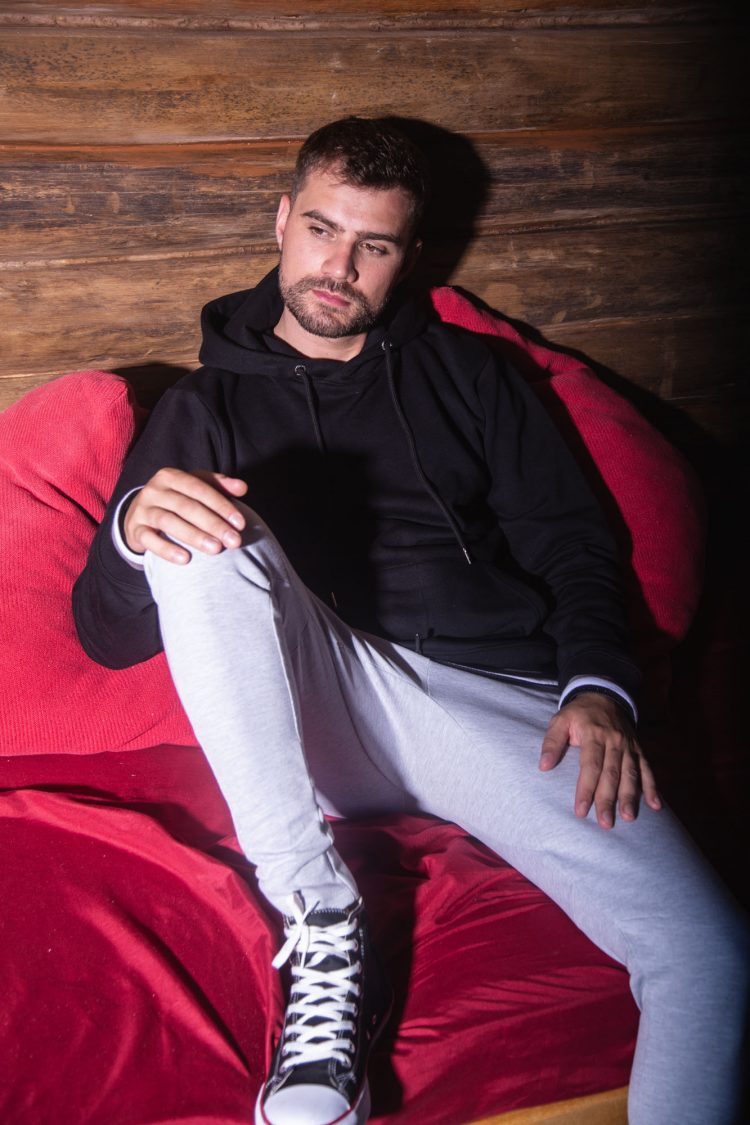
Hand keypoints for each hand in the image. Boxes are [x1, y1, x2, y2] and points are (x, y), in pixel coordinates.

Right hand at [123, 468, 247, 563]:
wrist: (139, 515)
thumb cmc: (176, 500)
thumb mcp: (194, 488)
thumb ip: (219, 486)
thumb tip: (243, 487)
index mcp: (171, 476)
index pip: (200, 489)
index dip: (221, 506)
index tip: (240, 524)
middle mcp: (154, 490)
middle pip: (187, 507)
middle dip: (213, 524)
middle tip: (234, 541)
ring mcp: (142, 510)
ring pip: (169, 522)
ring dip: (194, 536)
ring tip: (216, 549)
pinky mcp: (135, 529)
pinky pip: (149, 539)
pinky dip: (167, 550)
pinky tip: (185, 559)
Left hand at [539, 692, 661, 828]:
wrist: (604, 694)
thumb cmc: (579, 713)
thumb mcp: (560, 720)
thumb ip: (552, 742)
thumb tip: (544, 766)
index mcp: (594, 735)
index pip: (590, 767)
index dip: (586, 789)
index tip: (581, 811)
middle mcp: (614, 742)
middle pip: (612, 774)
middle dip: (608, 800)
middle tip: (605, 823)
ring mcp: (629, 746)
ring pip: (631, 774)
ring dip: (631, 797)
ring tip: (629, 817)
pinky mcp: (638, 749)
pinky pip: (647, 769)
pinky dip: (652, 787)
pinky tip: (656, 805)